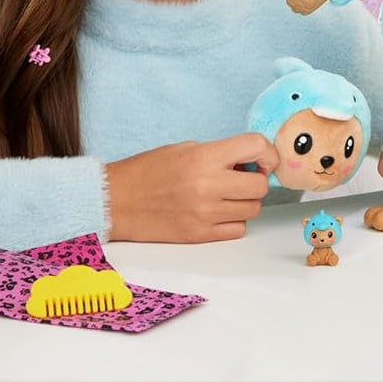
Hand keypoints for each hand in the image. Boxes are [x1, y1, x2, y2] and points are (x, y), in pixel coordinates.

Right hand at [105, 133, 275, 242]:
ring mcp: (205, 214)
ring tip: (224, 194)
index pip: (256, 146)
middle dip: (256, 180)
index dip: (266, 152)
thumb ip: (221, 154)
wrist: (116, 201)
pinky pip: (237, 229)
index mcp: (204, 158)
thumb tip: (252, 162)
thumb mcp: (186, 148)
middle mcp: (208, 186)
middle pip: (260, 186)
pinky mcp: (199, 235)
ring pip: (252, 209)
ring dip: (244, 201)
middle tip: (242, 177)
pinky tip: (217, 211)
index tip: (262, 158)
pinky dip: (233, 221)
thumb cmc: (148, 171)